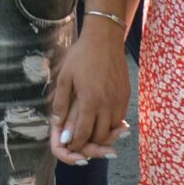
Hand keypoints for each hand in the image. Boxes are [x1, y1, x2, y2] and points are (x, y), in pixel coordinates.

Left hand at [48, 20, 129, 164]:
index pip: (84, 133)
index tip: (70, 146)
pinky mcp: (126, 95)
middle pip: (100, 136)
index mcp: (90, 101)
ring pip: (113, 130)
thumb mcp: (65, 77)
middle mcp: (107, 104)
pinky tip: (103, 121)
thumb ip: (61, 103)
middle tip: (80, 143)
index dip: (76, 143)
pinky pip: (120, 118)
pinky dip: (112, 125)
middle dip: (89, 144)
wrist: (105, 39)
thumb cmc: (81, 56)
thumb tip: (57, 124)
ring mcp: (119, 100)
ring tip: (91, 134)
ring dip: (102, 135)